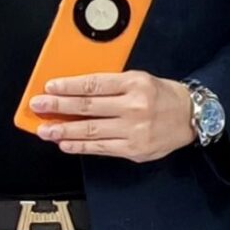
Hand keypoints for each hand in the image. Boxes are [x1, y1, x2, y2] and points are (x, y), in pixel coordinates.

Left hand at [28, 73, 196, 162]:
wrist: (191, 117)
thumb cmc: (162, 95)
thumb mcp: (139, 79)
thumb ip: (110, 85)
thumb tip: (75, 92)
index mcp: (134, 83)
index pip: (93, 84)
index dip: (68, 86)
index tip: (49, 87)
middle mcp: (134, 106)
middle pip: (88, 107)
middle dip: (58, 107)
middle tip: (38, 106)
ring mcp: (134, 130)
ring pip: (91, 130)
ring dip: (64, 131)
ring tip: (45, 130)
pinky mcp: (134, 149)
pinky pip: (101, 148)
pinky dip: (81, 146)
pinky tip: (66, 144)